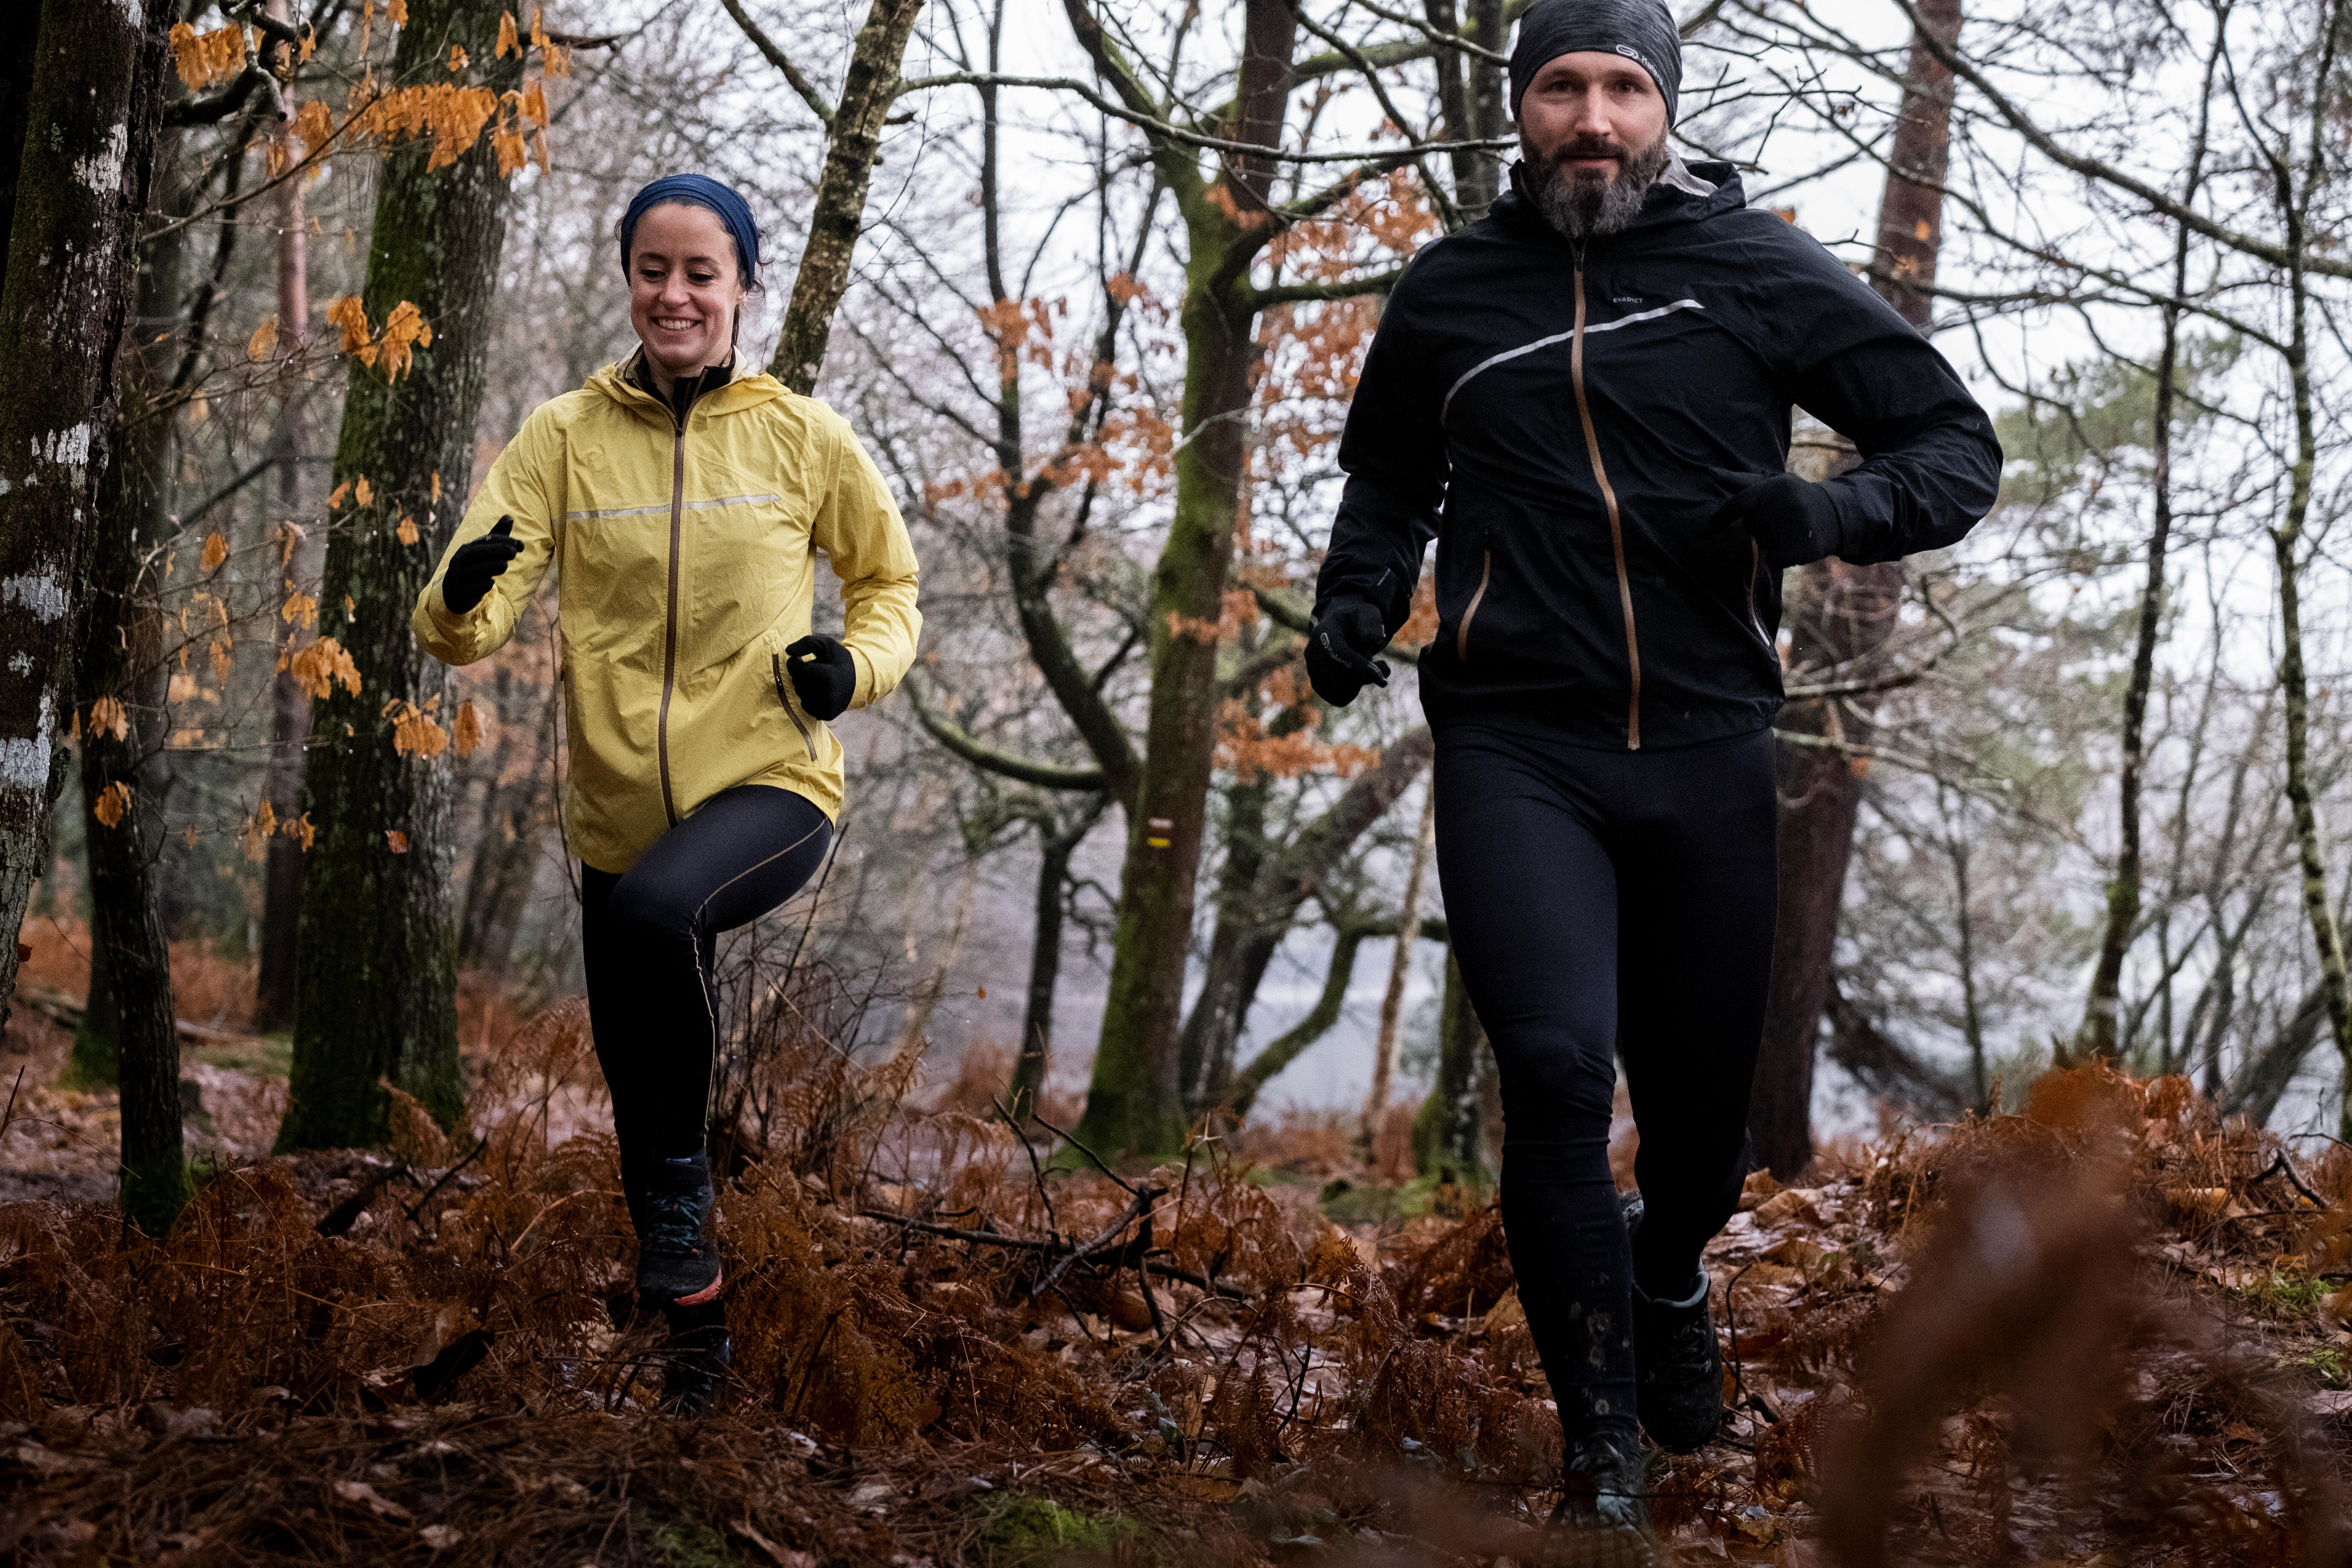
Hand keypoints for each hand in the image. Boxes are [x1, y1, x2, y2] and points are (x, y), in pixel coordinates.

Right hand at [441, 515, 521, 613]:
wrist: (454, 593)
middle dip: (495, 551)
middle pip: (475, 553)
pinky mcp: (459, 593)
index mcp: (467, 549)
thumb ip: (496, 537)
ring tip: (505, 565)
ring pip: (472, 570)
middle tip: (514, 552)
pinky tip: (491, 583)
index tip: (520, 544)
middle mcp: (460, 561)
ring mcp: (458, 577)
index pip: (484, 541)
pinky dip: (480, 586)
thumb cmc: (473, 568)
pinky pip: (469, 589)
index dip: (502, 540)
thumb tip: (509, 517)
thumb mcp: (483, 553)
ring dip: (490, 567)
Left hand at [784, 634, 856, 720]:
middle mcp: (827, 693)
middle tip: (813, 671)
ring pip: (800, 694)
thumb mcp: (826, 645)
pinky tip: (819, 692)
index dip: (794, 662)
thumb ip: (806, 643)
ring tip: (818, 681)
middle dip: (801, 675)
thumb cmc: (838, 660)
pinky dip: (809, 699)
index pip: (794, 668)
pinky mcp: (827, 714)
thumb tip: (788, 651)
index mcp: (826, 675)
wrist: (858, 679)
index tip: (799, 660)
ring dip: (804, 686)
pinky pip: (806, 706)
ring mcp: (827, 706)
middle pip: (796, 682)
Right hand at [1304, 596, 1390, 706]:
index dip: (1360, 666)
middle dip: (1366, 674)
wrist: (1340, 629)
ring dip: (1361, 683)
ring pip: (1341, 691)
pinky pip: (1339, 699)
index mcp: (1323, 632)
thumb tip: (1374, 639)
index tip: (1382, 676)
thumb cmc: (1356, 622)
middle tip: (1381, 664)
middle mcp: (1312, 653)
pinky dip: (1354, 691)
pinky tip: (1358, 677)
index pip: (1338, 654)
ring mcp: (1312, 671)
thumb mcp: (1367, 615)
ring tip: (1366, 666)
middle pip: (1341, 676)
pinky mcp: (1318, 685)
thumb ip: (1371, 624)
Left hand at [1707, 472, 1840, 569]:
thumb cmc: (1793, 497)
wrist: (1836, 513)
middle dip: (1761, 526)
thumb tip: (1709, 471)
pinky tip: (1795, 543)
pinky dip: (1781, 555)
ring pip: (1762, 543)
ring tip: (1792, 528)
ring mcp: (1795, 526)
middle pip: (1751, 526)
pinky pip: (1774, 559)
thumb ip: (1740, 481)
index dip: (1722, 517)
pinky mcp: (1802, 547)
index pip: (1739, 503)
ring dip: (1772, 540)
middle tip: (1782, 517)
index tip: (1709, 529)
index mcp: (1775, 486)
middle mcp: (1785, 504)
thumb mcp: (1770, 484)